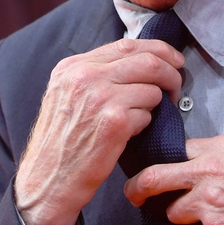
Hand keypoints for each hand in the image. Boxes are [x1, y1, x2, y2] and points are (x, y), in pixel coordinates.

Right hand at [14, 39, 184, 224]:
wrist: (47, 180)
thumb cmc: (61, 141)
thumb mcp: (66, 95)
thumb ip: (95, 74)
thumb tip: (138, 61)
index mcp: (73, 66)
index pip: (127, 44)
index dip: (158, 50)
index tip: (173, 59)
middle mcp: (85, 76)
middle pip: (148, 60)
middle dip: (172, 72)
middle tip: (176, 86)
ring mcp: (100, 97)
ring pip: (152, 88)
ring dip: (158, 102)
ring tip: (146, 115)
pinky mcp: (114, 122)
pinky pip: (149, 113)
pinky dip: (147, 122)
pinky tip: (131, 133)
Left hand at [123, 134, 223, 224]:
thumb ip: (220, 153)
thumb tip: (197, 157)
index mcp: (220, 147)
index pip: (175, 150)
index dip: (164, 161)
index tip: (154, 168)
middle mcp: (209, 170)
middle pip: (155, 176)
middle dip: (138, 187)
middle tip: (133, 194)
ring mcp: (209, 199)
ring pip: (174, 210)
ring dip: (185, 214)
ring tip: (211, 212)